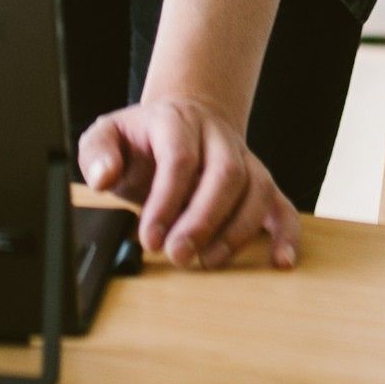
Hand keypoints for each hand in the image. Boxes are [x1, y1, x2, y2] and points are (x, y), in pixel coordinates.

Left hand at [78, 93, 300, 269]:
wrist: (180, 124)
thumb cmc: (141, 141)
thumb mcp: (107, 136)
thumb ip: (98, 153)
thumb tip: (103, 178)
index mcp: (177, 120)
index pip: (179, 157)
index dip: (166, 200)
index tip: (149, 239)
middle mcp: (217, 136)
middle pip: (225, 173)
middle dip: (203, 220)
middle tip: (178, 255)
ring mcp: (244, 158)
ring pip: (256, 190)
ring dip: (236, 232)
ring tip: (208, 262)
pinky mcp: (260, 183)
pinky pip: (282, 205)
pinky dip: (287, 233)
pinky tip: (281, 261)